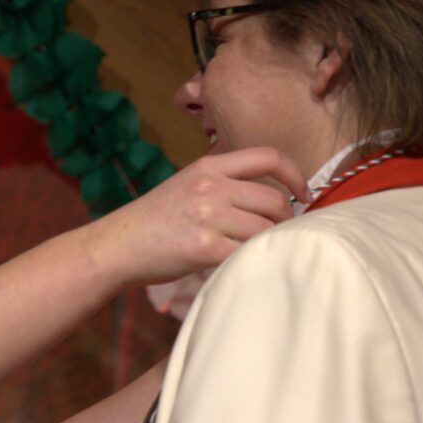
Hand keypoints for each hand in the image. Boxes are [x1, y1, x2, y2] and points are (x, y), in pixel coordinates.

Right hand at [89, 147, 306, 286]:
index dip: (295, 175)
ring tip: (260, 251)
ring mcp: (208, 216)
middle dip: (287, 220)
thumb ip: (223, 184)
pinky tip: (245, 265)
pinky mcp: (204, 247)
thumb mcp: (187, 185)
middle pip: (275, 200)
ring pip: (265, 230)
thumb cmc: (155, 220)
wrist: (118, 244)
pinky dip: (253, 261)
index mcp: (209, 166)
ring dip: (271, 243)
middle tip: (281, 234)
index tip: (303, 194)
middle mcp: (211, 186)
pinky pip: (247, 254)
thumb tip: (270, 199)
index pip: (268, 157)